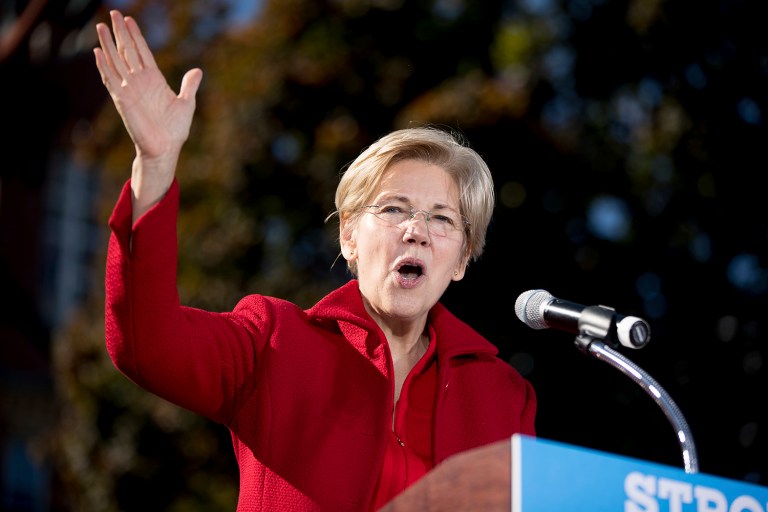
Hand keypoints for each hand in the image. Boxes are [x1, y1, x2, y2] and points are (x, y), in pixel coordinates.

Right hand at [94, 10, 202, 216]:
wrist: (165, 148)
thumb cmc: (175, 129)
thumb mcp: (187, 103)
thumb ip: (189, 85)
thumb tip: (197, 70)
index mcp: (154, 79)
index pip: (143, 52)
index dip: (136, 36)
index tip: (129, 19)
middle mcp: (139, 81)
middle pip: (127, 51)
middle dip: (120, 32)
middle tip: (113, 13)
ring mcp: (129, 89)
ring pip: (116, 61)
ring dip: (108, 44)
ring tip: (100, 26)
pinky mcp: (122, 99)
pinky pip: (111, 80)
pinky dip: (104, 66)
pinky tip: (97, 53)